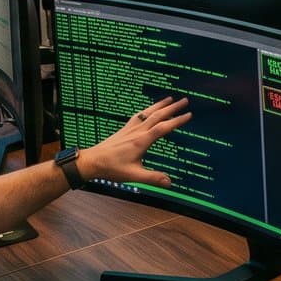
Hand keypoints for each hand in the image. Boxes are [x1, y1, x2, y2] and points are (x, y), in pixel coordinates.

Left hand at [77, 97, 191, 186]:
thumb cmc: (112, 168)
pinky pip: (138, 115)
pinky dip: (147, 110)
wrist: (92, 161)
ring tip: (170, 98)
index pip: (163, 128)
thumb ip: (152, 178)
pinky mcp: (124, 130)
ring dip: (160, 105)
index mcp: (141, 141)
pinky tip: (148, 109)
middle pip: (158, 115)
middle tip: (185, 100)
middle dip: (172, 108)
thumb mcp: (134, 175)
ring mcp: (130, 129)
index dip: (177, 121)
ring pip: (148, 113)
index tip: (189, 115)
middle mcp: (137, 132)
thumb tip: (170, 183)